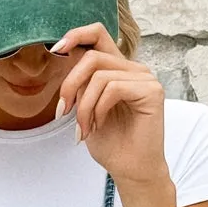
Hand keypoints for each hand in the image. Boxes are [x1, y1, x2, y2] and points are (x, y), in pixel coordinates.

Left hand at [51, 25, 168, 193]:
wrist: (130, 171)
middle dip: (70, 84)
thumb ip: (80, 82)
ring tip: (84, 129)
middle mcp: (133, 69)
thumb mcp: (85, 107)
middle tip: (62, 111)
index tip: (55, 50)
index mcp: (118, 69)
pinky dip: (99, 109)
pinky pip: (113, 88)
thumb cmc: (111, 144)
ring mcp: (145, 78)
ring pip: (99, 75)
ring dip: (84, 106)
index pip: (98, 34)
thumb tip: (62, 54)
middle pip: (92, 57)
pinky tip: (99, 126)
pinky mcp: (152, 91)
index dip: (76, 35)